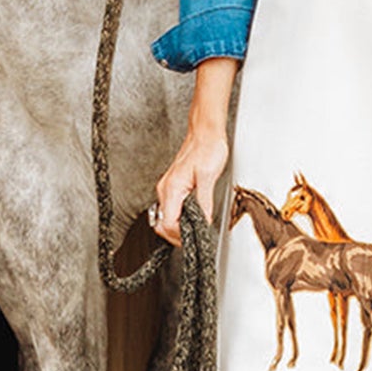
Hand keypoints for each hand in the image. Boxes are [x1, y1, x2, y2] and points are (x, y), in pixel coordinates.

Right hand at [152, 125, 227, 245]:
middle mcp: (165, 189)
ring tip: (195, 228)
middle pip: (163, 224)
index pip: (167, 223)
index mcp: (172, 188)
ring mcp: (167, 188)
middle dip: (177, 235)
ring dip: (178, 227)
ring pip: (166, 217)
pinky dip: (179, 217)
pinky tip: (191, 217)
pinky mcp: (173, 186)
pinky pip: (171, 208)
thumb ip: (204, 202)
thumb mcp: (209, 177)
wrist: (205, 133)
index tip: (194, 238)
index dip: (180, 235)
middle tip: (195, 237)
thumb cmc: (207, 148)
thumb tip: (203, 221)